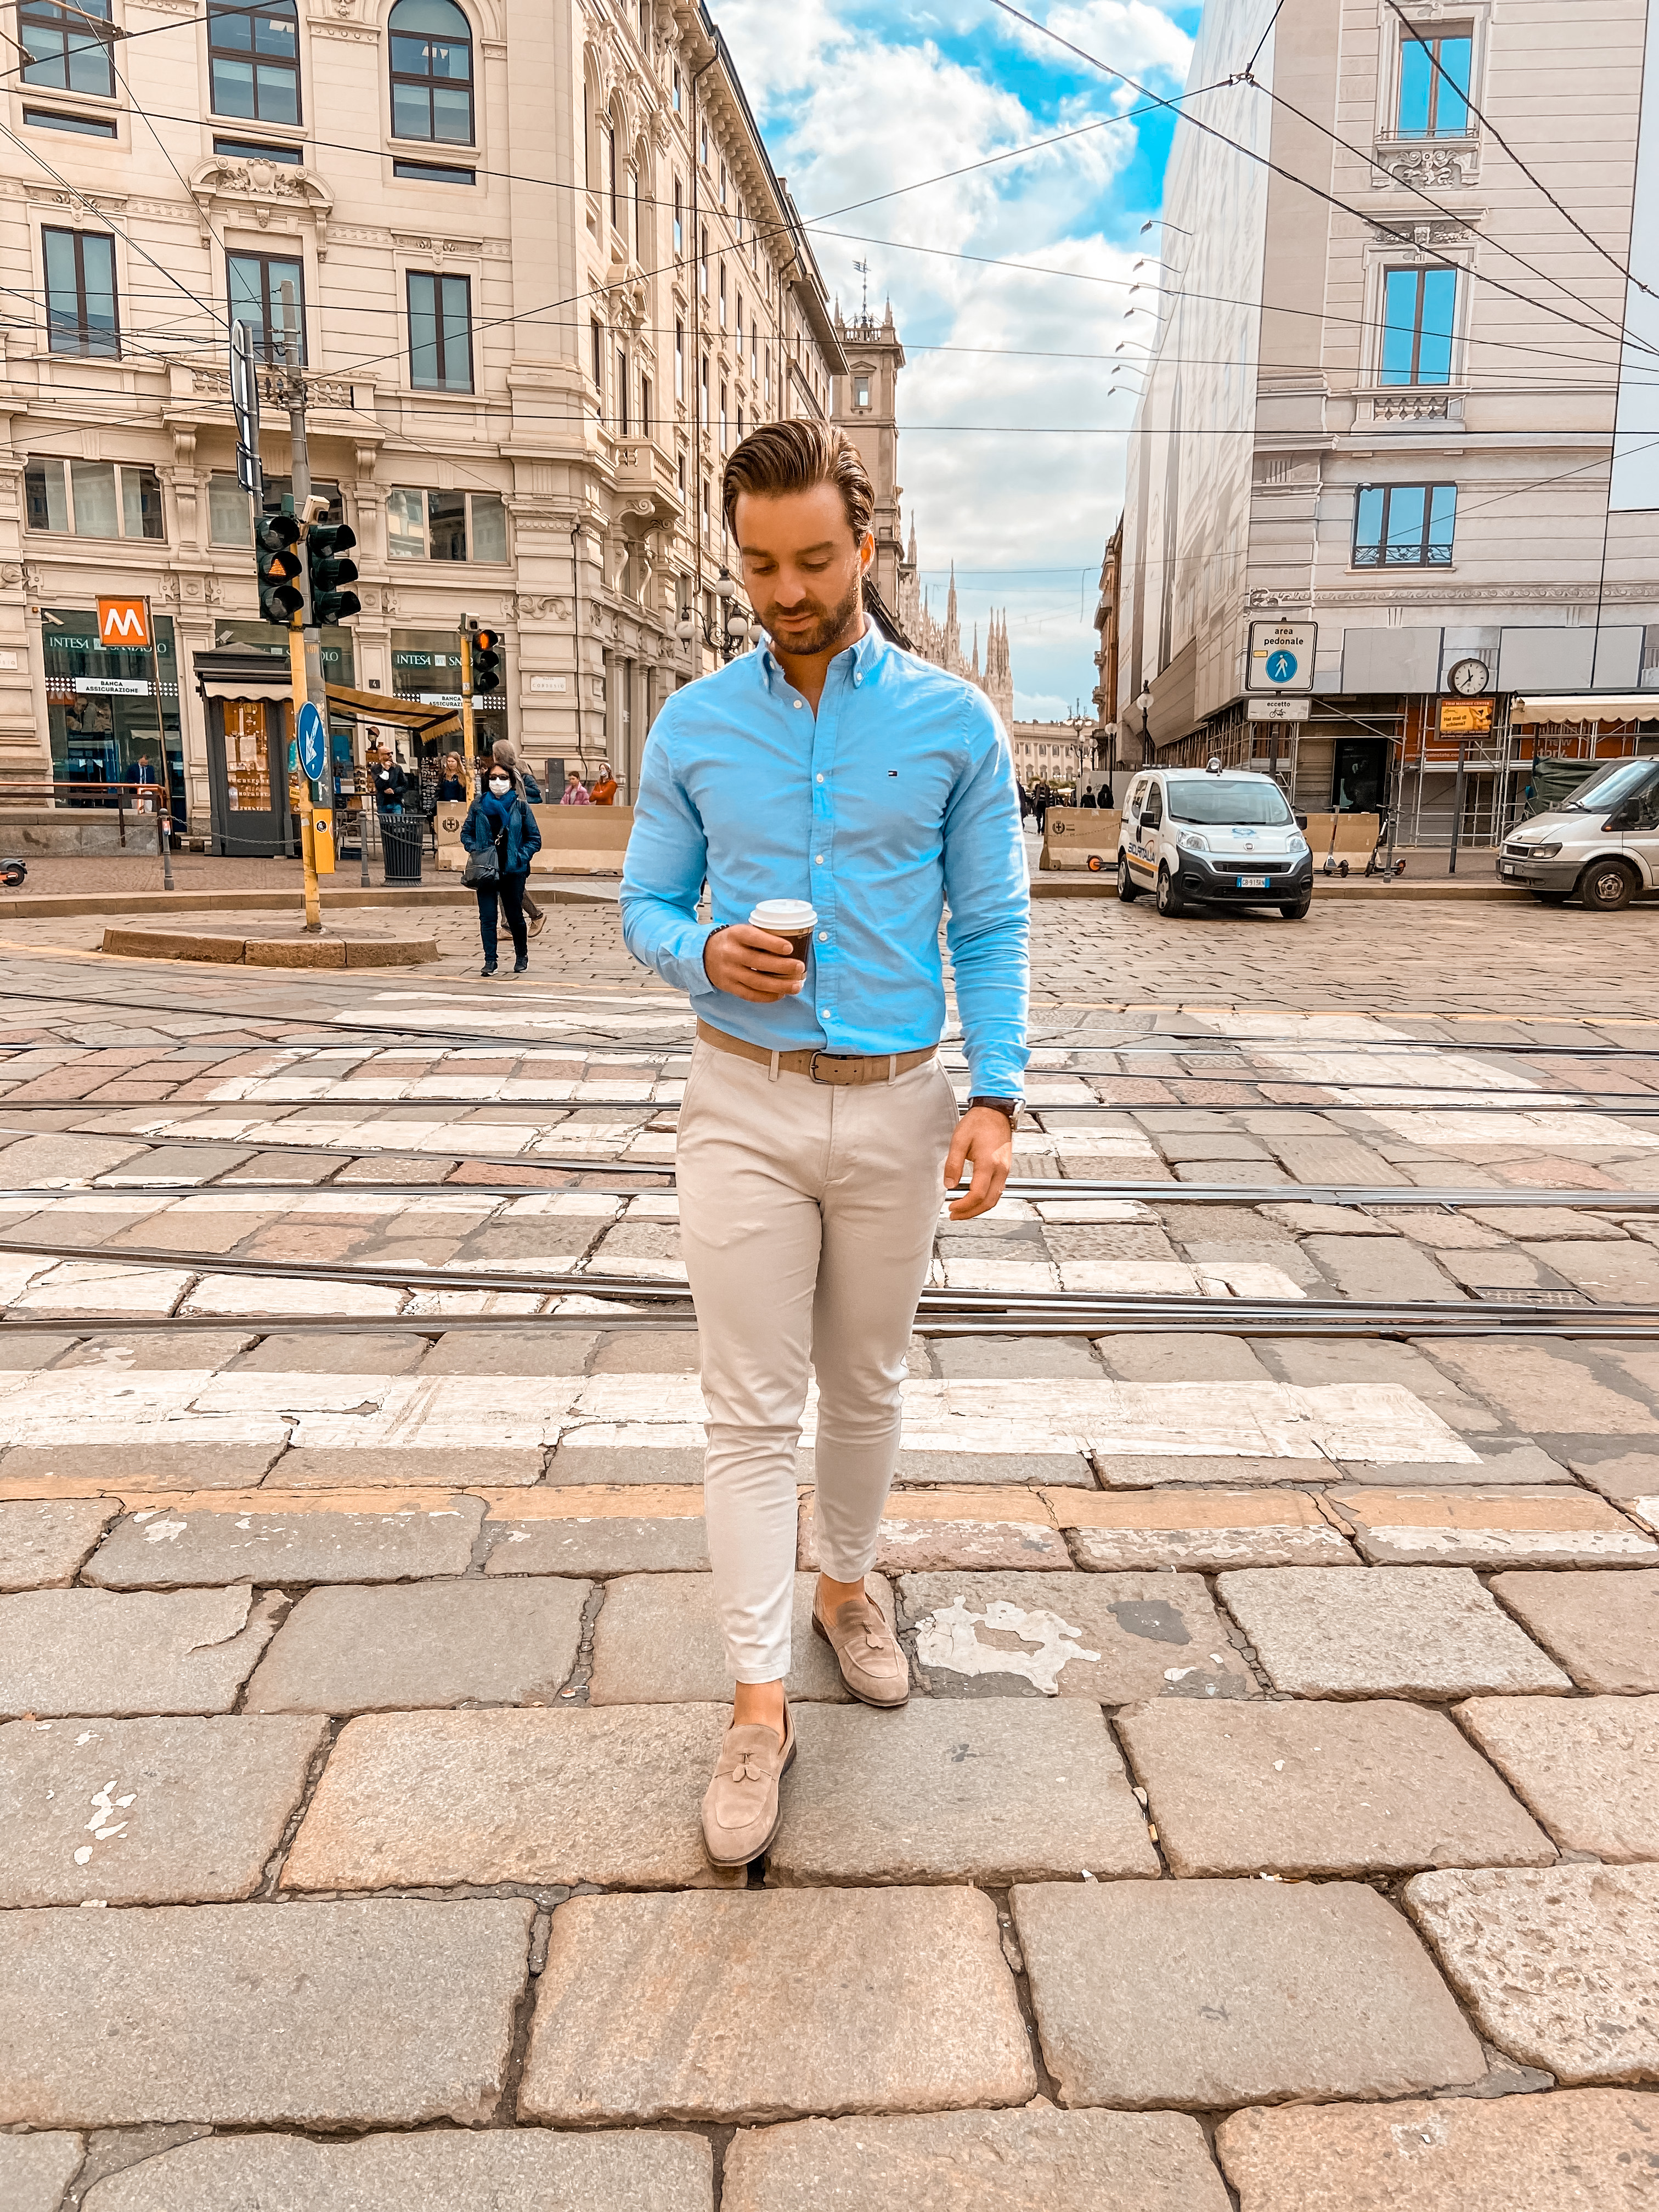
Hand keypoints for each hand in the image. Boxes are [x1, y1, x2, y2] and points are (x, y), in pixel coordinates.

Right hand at [703, 923, 805, 1001]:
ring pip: (756, 982)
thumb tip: (793, 944)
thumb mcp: (742, 931)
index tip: (789, 948)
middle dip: (782, 966)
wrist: (703, 954)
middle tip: (799, 967)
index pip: (754, 938)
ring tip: (796, 986)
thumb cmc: (732, 941)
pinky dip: (766, 996)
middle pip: (758, 962)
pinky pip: (749, 994)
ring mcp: (728, 972)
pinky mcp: (728, 986)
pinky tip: (780, 994)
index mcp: (735, 935)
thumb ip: (761, 936)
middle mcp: (730, 953)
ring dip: (779, 985)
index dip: (772, 944)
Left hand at [944, 1105, 1013, 1219]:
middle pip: (989, 1202)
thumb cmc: (978, 1123)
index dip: (964, 1205)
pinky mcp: (1005, 1169)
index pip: (978, 1194)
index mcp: (989, 1163)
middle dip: (971, 1212)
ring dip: (979, 1208)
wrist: (996, 1112)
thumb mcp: (959, 1140)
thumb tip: (949, 1185)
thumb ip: (953, 1163)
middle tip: (955, 1215)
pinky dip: (986, 1200)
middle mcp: (1001, 1170)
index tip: (951, 1207)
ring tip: (962, 1211)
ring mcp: (1005, 1170)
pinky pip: (997, 1190)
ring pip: (995, 1198)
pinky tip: (974, 1200)